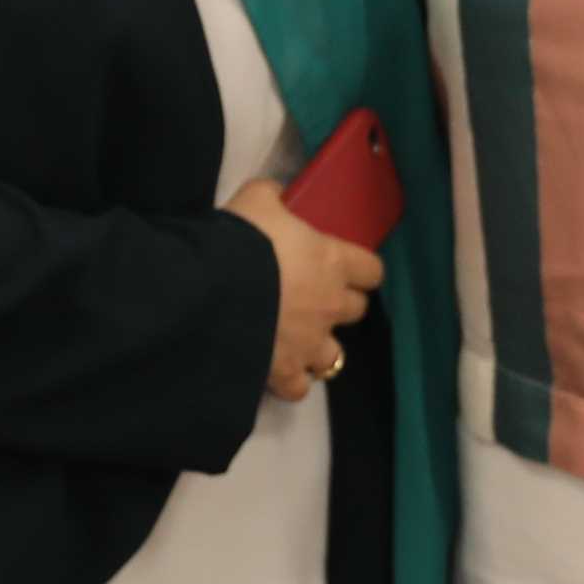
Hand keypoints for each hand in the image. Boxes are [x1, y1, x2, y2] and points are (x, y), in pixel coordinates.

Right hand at [221, 179, 386, 402]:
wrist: (211, 290)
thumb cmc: (242, 239)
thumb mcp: (256, 199)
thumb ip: (273, 196)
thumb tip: (276, 195)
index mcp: (332, 263)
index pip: (372, 270)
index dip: (360, 268)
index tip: (344, 265)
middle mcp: (330, 306)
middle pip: (357, 310)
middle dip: (339, 304)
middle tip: (313, 296)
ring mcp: (310, 344)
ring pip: (335, 355)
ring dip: (319, 347)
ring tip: (297, 338)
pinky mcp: (284, 371)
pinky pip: (300, 387)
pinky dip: (291, 380)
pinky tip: (277, 367)